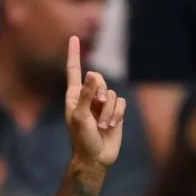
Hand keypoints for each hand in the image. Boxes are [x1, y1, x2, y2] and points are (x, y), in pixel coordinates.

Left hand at [64, 36, 126, 167]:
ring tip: (102, 126)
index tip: (74, 37)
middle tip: (97, 107)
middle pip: (99, 79)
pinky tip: (111, 126)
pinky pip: (121, 103)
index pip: (74, 71)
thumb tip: (93, 73)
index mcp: (74, 97)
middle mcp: (87, 98)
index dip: (74, 54)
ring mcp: (101, 105)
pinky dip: (117, 114)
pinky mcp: (114, 112)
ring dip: (109, 111)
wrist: (95, 158)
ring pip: (112, 93)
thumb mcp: (80, 116)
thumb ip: (87, 94)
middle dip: (101, 92)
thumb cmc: (82, 139)